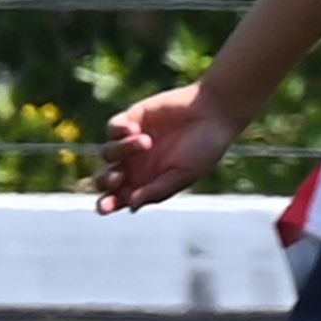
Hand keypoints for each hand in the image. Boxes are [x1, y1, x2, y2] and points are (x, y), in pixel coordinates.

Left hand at [94, 81, 235, 211]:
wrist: (215, 113)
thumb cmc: (205, 148)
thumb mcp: (184, 174)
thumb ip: (157, 191)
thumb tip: (131, 206)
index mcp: (148, 182)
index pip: (119, 197)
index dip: (107, 204)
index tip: (105, 207)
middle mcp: (137, 164)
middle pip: (105, 178)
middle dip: (106, 180)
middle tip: (120, 175)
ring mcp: (132, 141)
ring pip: (107, 152)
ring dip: (120, 150)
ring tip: (147, 142)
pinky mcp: (133, 118)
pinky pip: (112, 128)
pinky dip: (118, 130)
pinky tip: (136, 129)